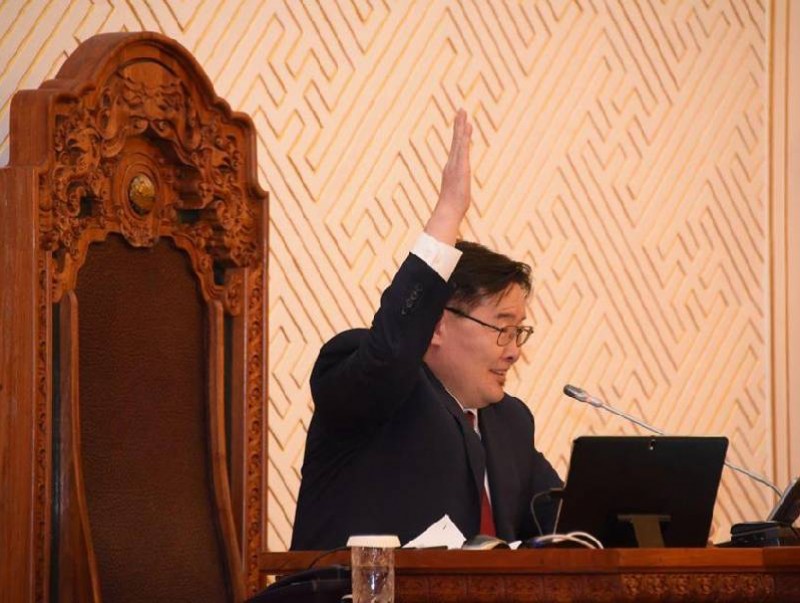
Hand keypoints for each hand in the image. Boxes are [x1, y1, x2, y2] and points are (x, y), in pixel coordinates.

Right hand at [424, 109, 471, 244]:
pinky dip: (464, 137)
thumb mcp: (457, 196)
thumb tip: (457, 196)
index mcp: (451, 169)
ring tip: (463, 112)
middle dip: (458, 125)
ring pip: (458, 141)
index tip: (461, 122)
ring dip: (461, 126)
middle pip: (456, 141)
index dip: (458, 135)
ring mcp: (455, 165)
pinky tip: (467, 127)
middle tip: (461, 109)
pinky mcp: (461, 167)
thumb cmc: (452, 208)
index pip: (456, 148)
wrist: (448, 212)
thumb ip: (457, 192)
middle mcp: (452, 164)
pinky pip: (463, 148)